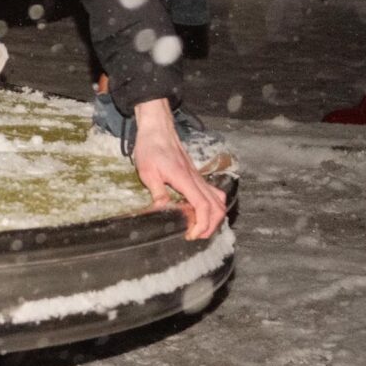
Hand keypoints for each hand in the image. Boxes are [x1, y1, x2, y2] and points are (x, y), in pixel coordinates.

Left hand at [131, 99, 227, 240]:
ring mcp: (199, 177)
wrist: (157, 130)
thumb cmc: (150, 148)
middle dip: (210, 226)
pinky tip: (201, 212)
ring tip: (200, 227)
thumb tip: (163, 211)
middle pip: (217, 207)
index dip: (201, 224)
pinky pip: (214, 193)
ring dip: (215, 217)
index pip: (203, 207)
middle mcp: (196, 179)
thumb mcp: (147, 171)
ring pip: (219, 201)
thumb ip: (157, 192)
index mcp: (185, 179)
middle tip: (195, 235)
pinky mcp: (197, 176)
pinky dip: (214, 207)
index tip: (191, 234)